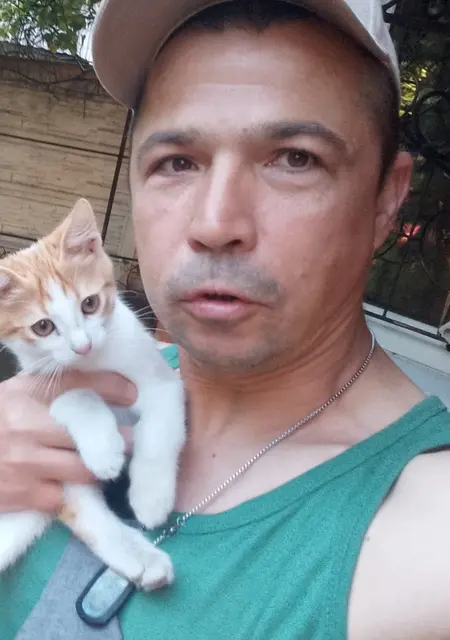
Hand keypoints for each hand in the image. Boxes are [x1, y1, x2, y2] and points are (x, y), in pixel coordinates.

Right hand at [0, 370, 135, 513]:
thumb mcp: (17, 394)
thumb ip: (53, 388)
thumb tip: (105, 386)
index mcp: (25, 395)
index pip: (78, 384)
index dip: (112, 387)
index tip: (133, 393)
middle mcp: (27, 426)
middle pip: (91, 434)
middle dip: (117, 440)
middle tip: (128, 441)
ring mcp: (24, 463)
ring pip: (84, 469)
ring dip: (95, 469)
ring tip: (101, 464)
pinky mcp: (21, 495)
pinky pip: (61, 496)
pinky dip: (65, 491)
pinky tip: (60, 483)